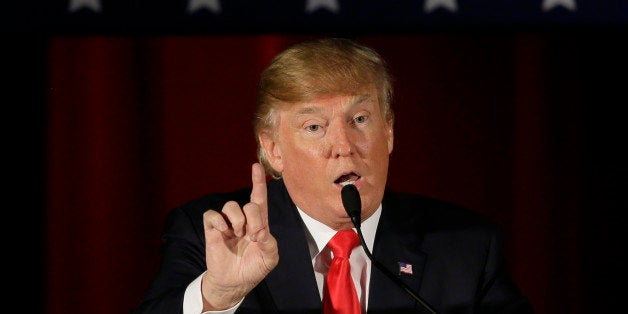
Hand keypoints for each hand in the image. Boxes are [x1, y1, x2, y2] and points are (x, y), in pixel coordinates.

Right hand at [201, 163, 278, 310]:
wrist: (234, 283)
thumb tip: (260, 231)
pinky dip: (219, 222)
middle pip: (249, 204)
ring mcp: (228, 224)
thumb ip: (270, 243)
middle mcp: (243, 220)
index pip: (259, 198)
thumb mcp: (270, 258)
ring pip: (230, 206)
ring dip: (237, 220)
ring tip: (238, 235)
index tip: (256, 166)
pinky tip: (224, 232)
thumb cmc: (253, 268)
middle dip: (254, 219)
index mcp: (259, 223)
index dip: (258, 182)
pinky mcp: (213, 230)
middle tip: (253, 236)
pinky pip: (212, 215)